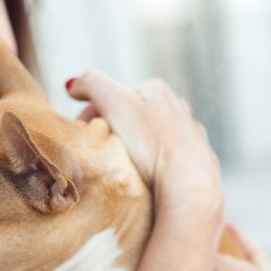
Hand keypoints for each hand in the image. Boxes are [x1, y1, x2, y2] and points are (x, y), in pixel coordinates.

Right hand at [67, 72, 222, 216]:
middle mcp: (177, 106)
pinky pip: (169, 158)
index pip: (110, 97)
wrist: (190, 186)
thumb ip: (91, 84)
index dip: (89, 117)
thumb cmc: (151, 144)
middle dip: (111, 131)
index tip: (79, 140)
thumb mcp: (114, 102)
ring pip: (151, 137)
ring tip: (119, 168)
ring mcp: (190, 133)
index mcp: (156, 89)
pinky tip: (147, 176)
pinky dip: (155, 163)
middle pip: (131, 117)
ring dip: (133, 148)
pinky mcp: (199, 161)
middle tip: (95, 154)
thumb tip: (72, 84)